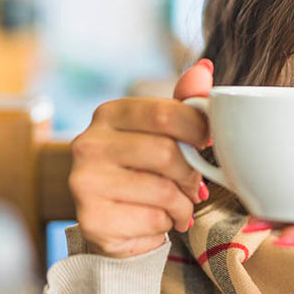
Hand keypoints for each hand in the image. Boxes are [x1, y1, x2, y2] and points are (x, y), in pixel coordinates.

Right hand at [68, 59, 213, 258]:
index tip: (207, 142)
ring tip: (177, 206)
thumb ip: (184, 103)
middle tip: (195, 185)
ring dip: (183, 204)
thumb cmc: (143, 170)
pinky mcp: (91, 220)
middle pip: (167, 153)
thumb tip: (204, 69)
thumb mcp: (162, 133)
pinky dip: (166, 224)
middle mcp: (89, 144)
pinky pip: (153, 220)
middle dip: (191, 174)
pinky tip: (156, 221)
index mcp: (109, 114)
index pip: (166, 113)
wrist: (112, 221)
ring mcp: (85, 182)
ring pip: (163, 191)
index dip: (199, 130)